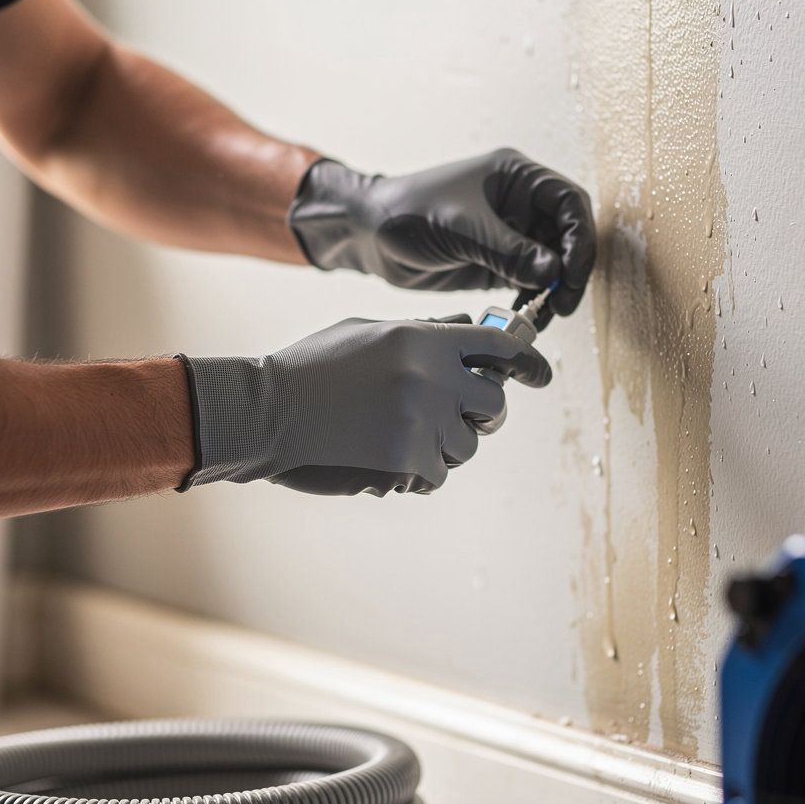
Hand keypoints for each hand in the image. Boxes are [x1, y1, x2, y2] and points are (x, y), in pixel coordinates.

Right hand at [178, 317, 550, 496]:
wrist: (264, 412)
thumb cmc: (312, 368)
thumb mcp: (368, 332)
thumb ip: (424, 332)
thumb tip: (471, 329)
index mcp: (421, 339)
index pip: (495, 346)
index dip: (525, 362)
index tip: (540, 376)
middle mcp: (429, 376)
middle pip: (493, 403)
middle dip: (481, 414)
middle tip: (458, 417)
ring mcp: (420, 420)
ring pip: (468, 445)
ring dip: (444, 446)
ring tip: (399, 436)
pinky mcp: (406, 461)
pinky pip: (439, 474)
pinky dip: (419, 472)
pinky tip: (383, 459)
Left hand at [287, 148, 595, 327]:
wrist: (371, 235)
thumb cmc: (408, 212)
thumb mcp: (461, 228)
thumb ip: (509, 250)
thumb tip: (554, 272)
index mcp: (517, 177)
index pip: (569, 203)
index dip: (580, 239)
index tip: (571, 275)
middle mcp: (520, 204)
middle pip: (567, 237)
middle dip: (571, 271)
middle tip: (563, 303)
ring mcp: (511, 235)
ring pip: (552, 264)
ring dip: (554, 291)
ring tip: (544, 315)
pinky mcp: (498, 264)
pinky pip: (529, 283)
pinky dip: (533, 300)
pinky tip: (524, 315)